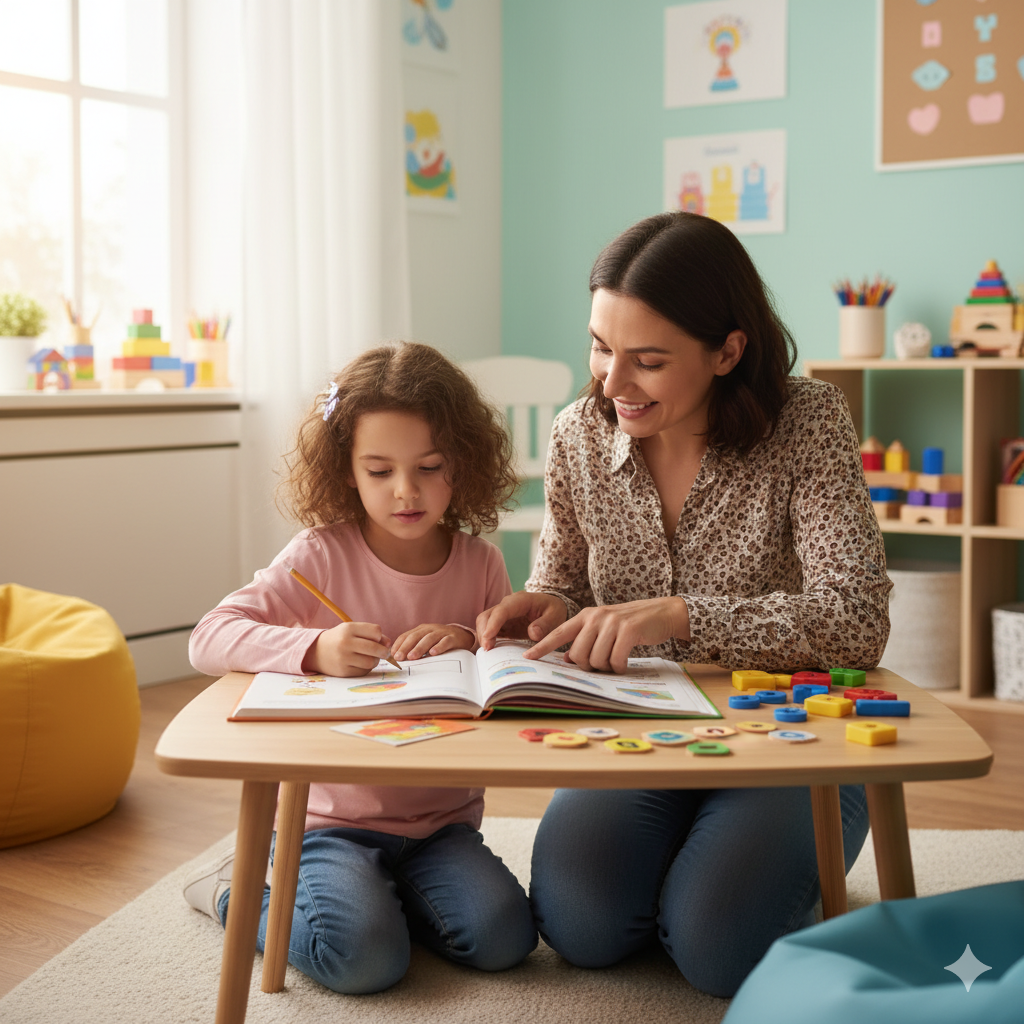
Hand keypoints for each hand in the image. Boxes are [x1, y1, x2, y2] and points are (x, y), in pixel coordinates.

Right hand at [304, 621, 392, 676]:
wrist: (315, 651)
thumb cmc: (339, 639)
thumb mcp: (351, 630)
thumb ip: (370, 634)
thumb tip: (389, 644)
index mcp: (349, 628)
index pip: (376, 631)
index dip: (380, 636)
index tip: (378, 640)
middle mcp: (345, 642)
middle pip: (375, 647)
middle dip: (384, 651)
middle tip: (384, 653)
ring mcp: (343, 658)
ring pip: (371, 662)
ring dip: (375, 661)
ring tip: (371, 658)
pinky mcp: (343, 671)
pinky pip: (363, 671)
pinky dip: (366, 668)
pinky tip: (361, 664)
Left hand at [391, 624, 475, 660]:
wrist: (462, 636)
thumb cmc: (439, 641)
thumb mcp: (426, 642)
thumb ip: (414, 647)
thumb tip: (397, 659)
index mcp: (421, 630)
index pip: (406, 635)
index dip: (399, 645)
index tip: (392, 655)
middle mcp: (430, 629)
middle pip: (415, 636)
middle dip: (406, 647)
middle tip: (399, 657)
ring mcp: (442, 632)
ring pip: (429, 638)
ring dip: (419, 647)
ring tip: (412, 657)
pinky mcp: (453, 638)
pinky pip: (445, 641)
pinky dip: (439, 647)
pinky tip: (433, 653)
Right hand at [475, 591, 568, 650]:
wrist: (552, 609)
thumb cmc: (553, 611)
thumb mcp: (555, 616)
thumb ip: (545, 624)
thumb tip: (532, 633)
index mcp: (520, 601)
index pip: (502, 611)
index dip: (493, 624)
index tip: (488, 638)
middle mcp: (507, 605)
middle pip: (487, 616)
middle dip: (484, 632)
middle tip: (487, 650)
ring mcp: (503, 615)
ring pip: (484, 623)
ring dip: (483, 637)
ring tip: (488, 653)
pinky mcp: (502, 624)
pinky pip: (489, 630)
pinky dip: (486, 640)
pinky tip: (490, 651)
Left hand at [523, 597, 689, 673]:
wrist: (662, 612)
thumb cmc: (631, 624)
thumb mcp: (605, 628)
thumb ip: (585, 640)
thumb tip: (566, 659)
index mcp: (586, 616)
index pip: (559, 633)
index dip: (542, 647)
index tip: (527, 657)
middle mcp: (595, 617)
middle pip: (577, 655)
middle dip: (588, 666)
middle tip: (602, 663)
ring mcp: (611, 622)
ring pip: (596, 660)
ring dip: (607, 667)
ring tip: (616, 660)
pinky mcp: (627, 630)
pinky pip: (615, 660)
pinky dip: (620, 667)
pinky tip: (625, 661)